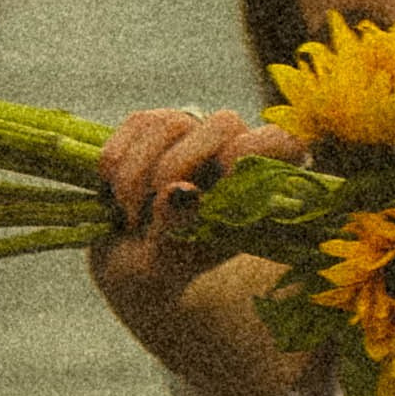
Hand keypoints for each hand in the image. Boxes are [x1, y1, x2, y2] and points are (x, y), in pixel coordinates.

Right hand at [90, 107, 301, 311]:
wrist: (126, 268)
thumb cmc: (159, 272)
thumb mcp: (166, 267)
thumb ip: (177, 233)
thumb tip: (181, 191)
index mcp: (254, 189)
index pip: (283, 143)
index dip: (259, 150)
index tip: (227, 176)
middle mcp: (230, 153)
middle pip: (223, 124)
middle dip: (180, 163)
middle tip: (153, 206)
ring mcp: (192, 135)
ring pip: (172, 123)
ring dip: (139, 171)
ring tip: (127, 214)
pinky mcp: (151, 127)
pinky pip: (137, 123)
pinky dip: (117, 160)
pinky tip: (110, 191)